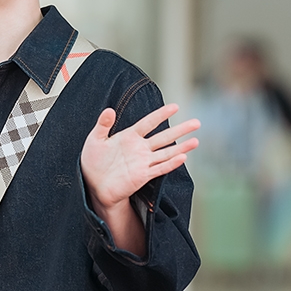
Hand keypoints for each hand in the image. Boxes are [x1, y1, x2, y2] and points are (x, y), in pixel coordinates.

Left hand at [81, 103, 199, 213]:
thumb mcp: (95, 140)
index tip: (175, 107)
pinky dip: (171, 163)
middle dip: (180, 130)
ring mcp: (143, 162)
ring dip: (182, 147)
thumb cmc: (93, 161)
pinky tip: (182, 158)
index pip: (148, 123)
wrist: (93, 184)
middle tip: (197, 122)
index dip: (161, 115)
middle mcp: (140, 148)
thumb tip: (109, 109)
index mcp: (129, 137)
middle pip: (164, 137)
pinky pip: (159, 168)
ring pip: (167, 153)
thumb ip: (103, 125)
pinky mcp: (142, 175)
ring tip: (196, 141)